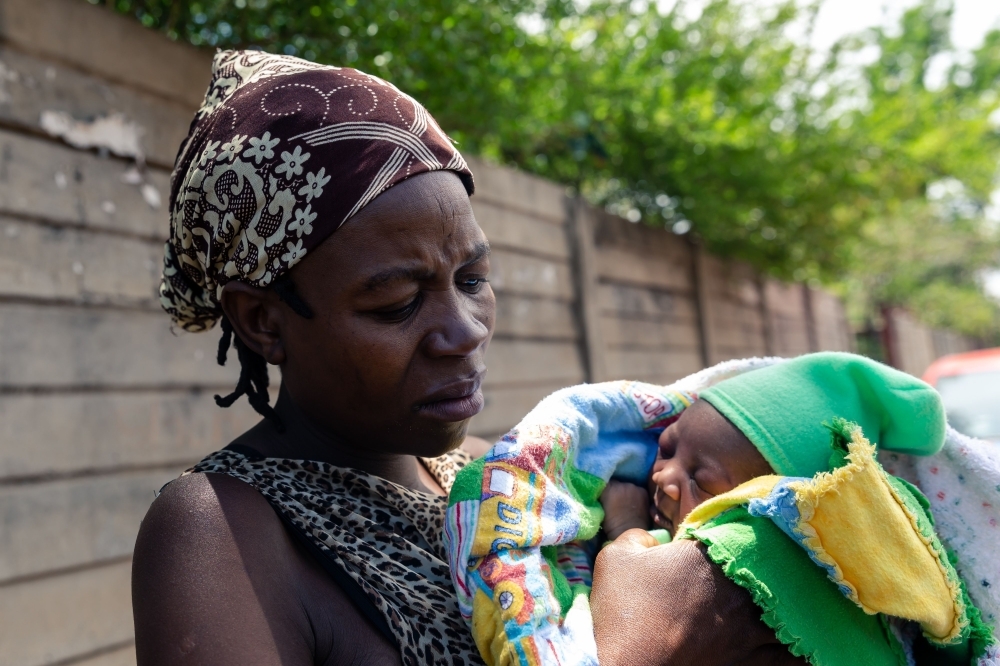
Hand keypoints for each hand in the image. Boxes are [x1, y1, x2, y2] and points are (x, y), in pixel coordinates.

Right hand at [591, 532, 805, 665]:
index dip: (746, 528)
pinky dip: (805, 649)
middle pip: (775, 567)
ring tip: (811, 599)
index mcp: (708, 556)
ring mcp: (749, 628)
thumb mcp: (616, 557)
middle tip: (790, 558)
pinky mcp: (750, 661)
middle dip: (781, 562)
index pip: (741, 531)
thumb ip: (638, 535)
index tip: (750, 523)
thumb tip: (653, 539)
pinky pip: (792, 654)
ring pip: (794, 611)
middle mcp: (738, 589)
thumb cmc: (621, 611)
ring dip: (801, 603)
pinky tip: (813, 644)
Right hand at [600, 481, 650, 540]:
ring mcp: (634, 487)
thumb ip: (602, 496)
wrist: (630, 534)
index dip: (604, 488)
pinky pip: (637, 490)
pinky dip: (635, 495)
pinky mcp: (643, 491)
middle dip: (615, 490)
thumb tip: (602, 490)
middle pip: (616, 483)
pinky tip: (634, 505)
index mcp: (608, 488)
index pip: (604, 481)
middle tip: (615, 501)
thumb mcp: (600, 508)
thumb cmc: (611, 526)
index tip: (604, 495)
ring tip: (625, 504)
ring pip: (627, 486)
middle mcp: (621, 484)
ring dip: (625, 492)